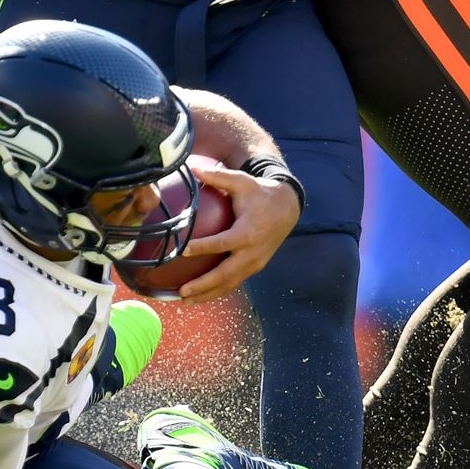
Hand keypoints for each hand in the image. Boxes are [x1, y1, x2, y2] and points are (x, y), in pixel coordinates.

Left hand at [177, 164, 301, 303]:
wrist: (287, 208)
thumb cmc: (259, 193)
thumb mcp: (242, 182)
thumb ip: (218, 176)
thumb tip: (193, 167)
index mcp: (248, 232)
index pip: (222, 243)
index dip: (203, 247)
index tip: (183, 250)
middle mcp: (252, 252)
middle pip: (225, 274)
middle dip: (203, 285)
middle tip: (182, 291)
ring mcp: (254, 263)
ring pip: (229, 284)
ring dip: (207, 294)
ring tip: (185, 301)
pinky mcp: (254, 268)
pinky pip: (234, 282)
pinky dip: (217, 290)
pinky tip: (198, 295)